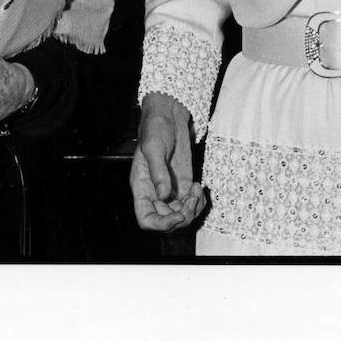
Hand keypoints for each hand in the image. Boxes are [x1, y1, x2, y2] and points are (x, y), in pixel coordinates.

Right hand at [130, 92, 204, 230]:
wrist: (168, 115)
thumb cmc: (155, 128)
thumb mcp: (154, 148)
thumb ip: (158, 172)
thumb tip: (164, 195)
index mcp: (142, 188)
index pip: (146, 219)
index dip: (161, 224)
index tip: (178, 215)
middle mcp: (154, 193)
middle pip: (167, 221)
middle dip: (182, 215)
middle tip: (192, 197)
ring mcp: (170, 189)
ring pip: (181, 215)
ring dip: (193, 209)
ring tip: (197, 190)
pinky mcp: (183, 183)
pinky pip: (191, 203)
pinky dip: (198, 201)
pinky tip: (199, 187)